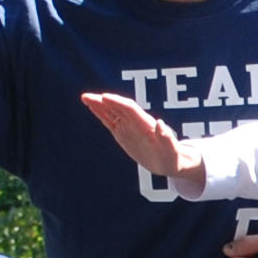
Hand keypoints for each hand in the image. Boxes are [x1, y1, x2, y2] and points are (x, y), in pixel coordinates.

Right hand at [77, 90, 204, 190]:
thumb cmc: (172, 156)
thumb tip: (160, 123)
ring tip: (85, 98)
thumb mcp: (171, 150)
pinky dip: (100, 114)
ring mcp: (128, 127)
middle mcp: (136, 122)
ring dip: (98, 105)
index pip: (130, 109)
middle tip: (87, 96)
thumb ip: (166, 138)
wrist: (169, 161)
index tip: (104, 97)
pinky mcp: (123, 133)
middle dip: (103, 102)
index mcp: (146, 124)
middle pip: (117, 108)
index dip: (117, 103)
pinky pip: (110, 121)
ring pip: (111, 112)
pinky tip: (92, 108)